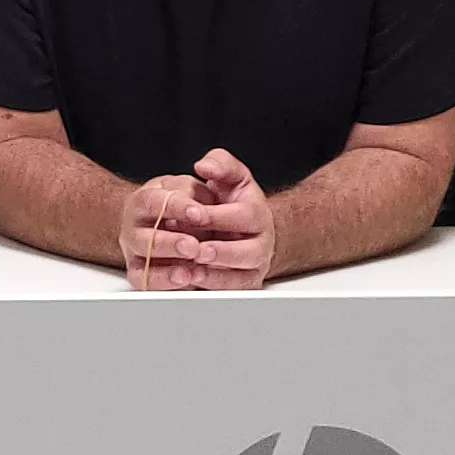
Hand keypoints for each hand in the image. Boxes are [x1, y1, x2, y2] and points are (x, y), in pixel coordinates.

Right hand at [118, 174, 204, 290]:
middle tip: (193, 246)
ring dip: (168, 268)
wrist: (160, 222)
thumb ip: (203, 174)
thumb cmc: (181, 203)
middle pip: (144, 237)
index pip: (155, 201)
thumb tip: (207, 168)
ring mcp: (135, 252)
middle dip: (170, 243)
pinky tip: (185, 279)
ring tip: (191, 269)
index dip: (177, 207)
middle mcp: (135, 227)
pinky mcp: (141, 273)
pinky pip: (147, 282)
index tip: (198, 213)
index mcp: (145, 201)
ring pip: (143, 263)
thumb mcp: (191, 183)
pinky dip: (165, 283)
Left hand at [164, 149, 276, 289]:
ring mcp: (255, 265)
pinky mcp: (245, 283)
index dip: (216, 215)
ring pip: (241, 275)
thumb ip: (220, 164)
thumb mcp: (231, 176)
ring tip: (192, 270)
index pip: (243, 215)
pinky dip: (213, 288)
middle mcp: (261, 242)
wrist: (247, 227)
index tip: (193, 214)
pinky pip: (232, 291)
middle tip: (198, 250)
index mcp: (257, 213)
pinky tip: (193, 282)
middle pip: (248, 251)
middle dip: (221, 251)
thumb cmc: (234, 201)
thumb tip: (205, 165)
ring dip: (215, 275)